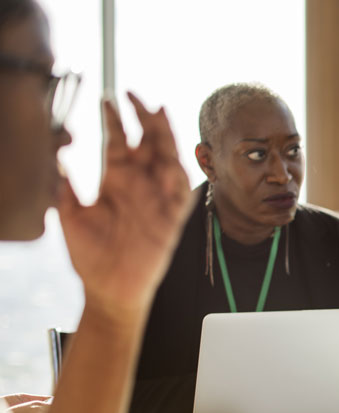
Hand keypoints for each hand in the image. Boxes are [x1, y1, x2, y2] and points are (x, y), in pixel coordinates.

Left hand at [57, 93, 192, 320]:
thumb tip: (54, 159)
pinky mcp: (171, 219)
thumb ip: (64, 188)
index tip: (108, 98)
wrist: (109, 288)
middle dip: (144, 117)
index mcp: (116, 181)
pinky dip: (179, 176)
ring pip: (168, 159)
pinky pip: (181, 192)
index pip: (119, 141)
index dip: (115, 119)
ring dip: (165, 136)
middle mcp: (139, 185)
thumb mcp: (69, 216)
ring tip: (158, 114)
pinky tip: (171, 159)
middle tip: (136, 96)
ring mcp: (157, 200)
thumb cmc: (91, 256)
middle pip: (148, 142)